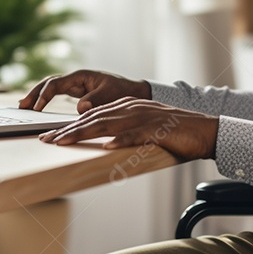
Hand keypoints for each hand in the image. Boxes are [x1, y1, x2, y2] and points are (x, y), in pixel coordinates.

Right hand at [19, 69, 151, 112]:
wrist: (133, 91)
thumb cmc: (123, 91)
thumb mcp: (110, 95)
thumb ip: (95, 100)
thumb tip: (80, 108)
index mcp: (81, 76)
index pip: (56, 84)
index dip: (44, 95)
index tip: (37, 108)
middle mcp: (75, 78)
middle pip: (48, 82)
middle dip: (33, 93)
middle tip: (21, 106)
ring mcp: (75, 84)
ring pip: (50, 87)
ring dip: (36, 95)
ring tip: (23, 106)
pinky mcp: (76, 91)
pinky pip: (56, 93)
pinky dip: (45, 98)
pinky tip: (36, 106)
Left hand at [38, 98, 218, 160]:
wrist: (205, 130)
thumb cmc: (175, 134)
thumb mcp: (145, 130)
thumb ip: (125, 133)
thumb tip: (105, 144)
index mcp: (128, 106)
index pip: (93, 115)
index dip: (71, 126)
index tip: (52, 136)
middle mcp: (133, 108)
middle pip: (94, 118)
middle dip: (68, 130)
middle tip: (47, 140)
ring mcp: (144, 117)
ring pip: (108, 124)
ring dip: (83, 133)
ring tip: (64, 142)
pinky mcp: (157, 129)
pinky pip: (135, 134)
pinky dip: (120, 140)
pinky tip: (106, 146)